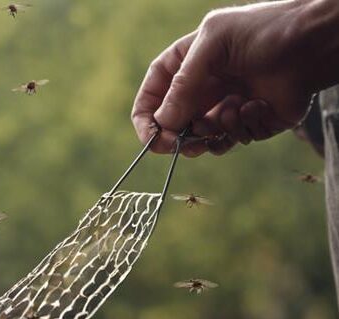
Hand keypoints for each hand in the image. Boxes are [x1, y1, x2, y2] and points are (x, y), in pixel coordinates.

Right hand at [131, 0, 338, 155]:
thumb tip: (163, 123)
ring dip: (213, 130)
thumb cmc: (265, 31)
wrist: (315, 42)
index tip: (152, 138)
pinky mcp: (250, 122)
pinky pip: (233, 139)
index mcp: (187, 64)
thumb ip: (183, 83)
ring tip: (232, 111)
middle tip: (183, 144)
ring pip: (201, 137)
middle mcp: (203, 87)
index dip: (146, 120)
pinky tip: (257, 105)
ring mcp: (225, 105)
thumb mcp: (213, 44)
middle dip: (176, 136)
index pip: (152, 97)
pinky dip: (242, 126)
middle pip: (172, 124)